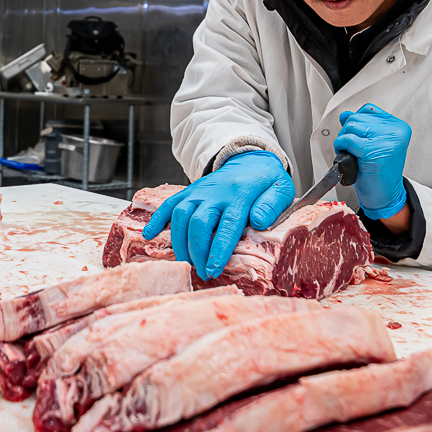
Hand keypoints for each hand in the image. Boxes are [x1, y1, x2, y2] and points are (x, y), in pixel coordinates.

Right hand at [144, 151, 293, 279]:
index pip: (227, 225)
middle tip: (202, 272)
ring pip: (181, 215)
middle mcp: (215, 192)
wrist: (250, 159)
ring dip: (179, 242)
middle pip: (199, 222)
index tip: (214, 268)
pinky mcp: (189, 192)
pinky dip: (157, 219)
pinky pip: (169, 204)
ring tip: (186, 262)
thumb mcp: (281, 189)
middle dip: (198, 251)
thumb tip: (258, 221)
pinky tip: (150, 235)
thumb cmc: (266, 181)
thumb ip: (272, 205)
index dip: (218, 249)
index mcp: (240, 195)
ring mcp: (199, 191)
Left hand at [335, 104, 410, 221]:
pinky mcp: (376, 151)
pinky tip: (349, 158)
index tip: (357, 138)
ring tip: (352, 155)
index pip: (368, 109)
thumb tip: (345, 114)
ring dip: (343, 141)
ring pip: (351, 126)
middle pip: (357, 117)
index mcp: (398, 127)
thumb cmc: (378, 173)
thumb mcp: (371, 144)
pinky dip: (342, 148)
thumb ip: (361, 126)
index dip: (356, 122)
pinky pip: (348, 140)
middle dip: (347, 133)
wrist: (385, 197)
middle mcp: (396, 131)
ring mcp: (388, 140)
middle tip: (352, 150)